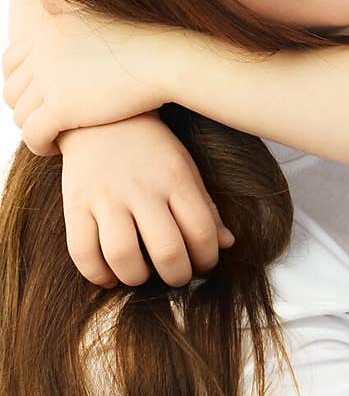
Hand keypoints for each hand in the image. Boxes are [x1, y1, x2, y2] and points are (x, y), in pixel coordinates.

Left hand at [2, 0, 174, 155]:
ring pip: (21, 116)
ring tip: (55, 136)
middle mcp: (40, 52)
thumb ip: (65, 3)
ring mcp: (48, 80)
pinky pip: (33, 135)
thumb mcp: (97, 9)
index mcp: (45, 30)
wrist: (167, 59)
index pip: (10, 64)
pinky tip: (57, 149)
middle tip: (47, 120)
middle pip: (13, 92)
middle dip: (27, 109)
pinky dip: (40, 145)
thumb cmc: (143, 37)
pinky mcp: (60, 109)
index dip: (21, 85)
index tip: (40, 97)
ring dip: (34, 129)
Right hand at [60, 114, 234, 287]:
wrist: (100, 117)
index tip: (203, 264)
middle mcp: (142, 188)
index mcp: (175, 178)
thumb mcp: (184, 167)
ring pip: (123, 255)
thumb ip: (205, 207)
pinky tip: (109, 275)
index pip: (201, 231)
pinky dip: (97, 274)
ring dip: (137, 278)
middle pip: (167, 250)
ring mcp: (105, 196)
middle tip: (176, 276)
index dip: (208, 259)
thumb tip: (227, 244)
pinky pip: (81, 252)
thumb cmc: (150, 149)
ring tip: (142, 274)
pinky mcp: (75, 203)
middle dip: (177, 276)